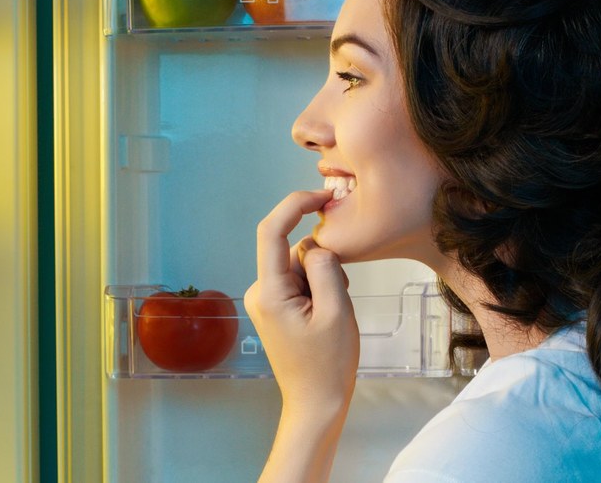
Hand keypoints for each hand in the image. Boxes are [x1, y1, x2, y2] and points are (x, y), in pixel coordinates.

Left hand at [246, 190, 358, 481]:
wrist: (316, 404)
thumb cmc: (328, 365)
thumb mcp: (337, 311)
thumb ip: (326, 267)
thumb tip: (317, 244)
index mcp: (268, 292)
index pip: (271, 230)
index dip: (295, 204)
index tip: (323, 196)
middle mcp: (259, 291)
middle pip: (292, 250)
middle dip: (322, 262)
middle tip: (341, 297)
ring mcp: (265, 300)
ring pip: (299, 266)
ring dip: (322, 279)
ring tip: (334, 314)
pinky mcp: (275, 307)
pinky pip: (299, 281)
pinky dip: (318, 289)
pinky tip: (327, 316)